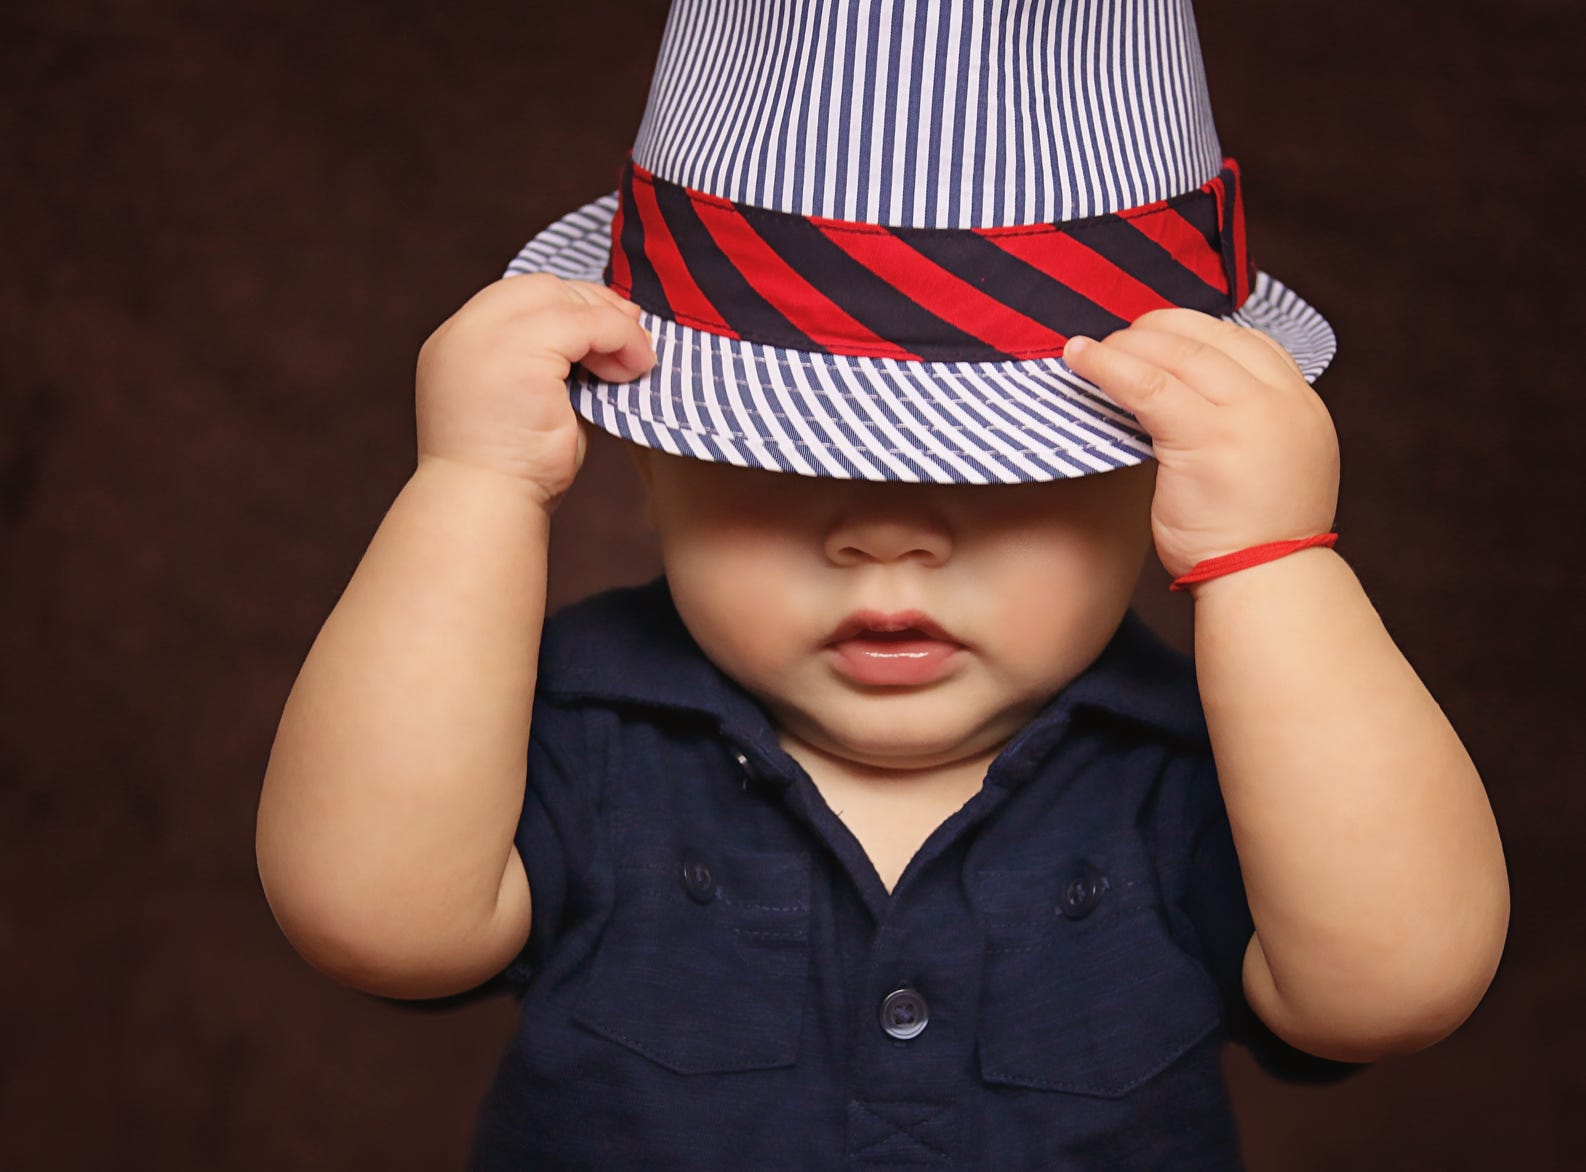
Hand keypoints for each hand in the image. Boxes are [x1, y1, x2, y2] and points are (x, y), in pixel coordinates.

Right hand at [414, 273, 655, 508]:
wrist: (486, 507)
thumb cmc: (513, 471)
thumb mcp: (528, 402)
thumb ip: (551, 366)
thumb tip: (604, 344)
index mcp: (458, 343)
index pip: (519, 299)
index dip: (569, 306)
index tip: (609, 329)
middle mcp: (464, 331)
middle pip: (540, 287)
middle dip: (592, 306)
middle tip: (633, 334)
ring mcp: (486, 337)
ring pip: (566, 299)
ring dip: (611, 325)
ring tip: (635, 361)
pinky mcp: (519, 353)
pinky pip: (587, 323)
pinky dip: (620, 338)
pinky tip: (633, 369)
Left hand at [1062, 309, 1338, 579]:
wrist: (1265, 585)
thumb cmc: (1253, 539)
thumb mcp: (1268, 465)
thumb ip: (1242, 425)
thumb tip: (1185, 397)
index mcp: (1301, 405)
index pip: (1248, 341)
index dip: (1195, 330)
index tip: (1157, 335)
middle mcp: (1280, 402)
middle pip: (1209, 338)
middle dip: (1155, 331)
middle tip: (1116, 339)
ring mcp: (1247, 416)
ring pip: (1176, 355)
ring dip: (1126, 345)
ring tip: (1088, 349)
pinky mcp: (1207, 437)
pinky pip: (1146, 385)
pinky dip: (1107, 365)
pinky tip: (1079, 359)